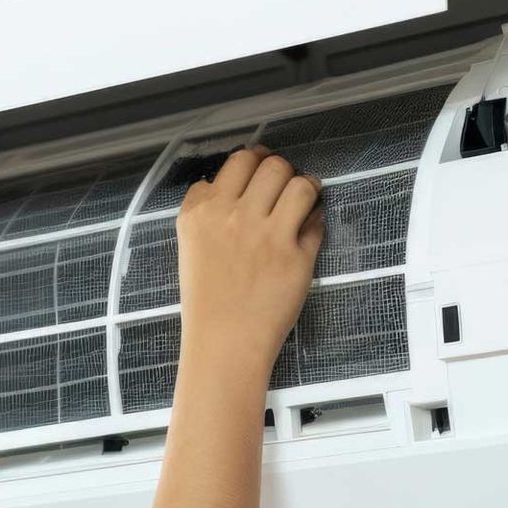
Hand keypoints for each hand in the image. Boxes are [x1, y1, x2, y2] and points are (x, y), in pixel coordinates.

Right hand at [174, 146, 322, 370]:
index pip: (235, 163)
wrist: (224, 344)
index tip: (259, 178)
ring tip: (303, 200)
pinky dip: (316, 218)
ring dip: (304, 186)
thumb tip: (249, 184)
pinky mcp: (294, 255)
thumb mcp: (192, 245)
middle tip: (283, 187)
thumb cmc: (208, 300)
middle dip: (280, 170)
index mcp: (199, 212)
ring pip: (297, 181)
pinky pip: (316, 218)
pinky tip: (308, 228)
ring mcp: (264, 234)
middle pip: (268, 163)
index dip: (252, 166)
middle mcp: (230, 216)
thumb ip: (210, 211)